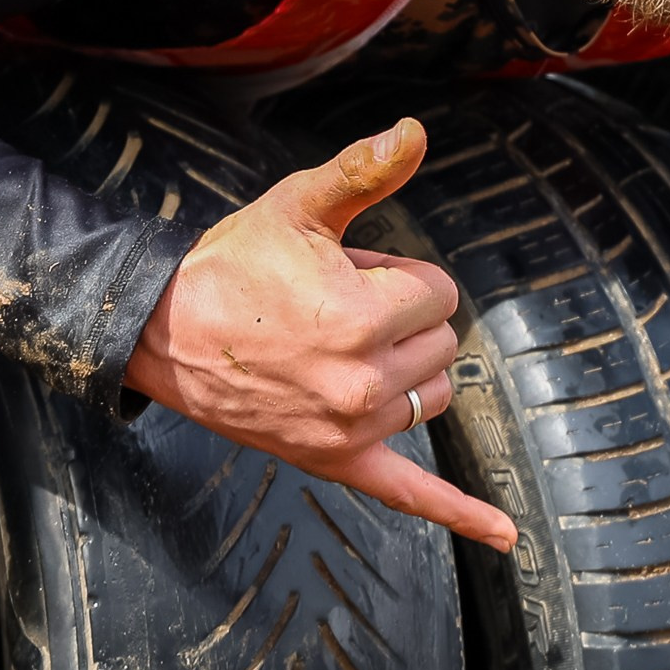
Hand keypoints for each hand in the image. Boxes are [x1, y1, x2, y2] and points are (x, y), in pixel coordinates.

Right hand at [126, 118, 517, 549]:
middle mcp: (364, 381)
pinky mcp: (337, 462)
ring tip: (335, 349)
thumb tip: (418, 131)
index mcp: (363, 316)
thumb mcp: (300, 205)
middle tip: (330, 308)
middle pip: (440, 342)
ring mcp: (352, 430)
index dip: (396, 273)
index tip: (345, 272)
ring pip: (432, 394)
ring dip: (404, 369)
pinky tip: (505, 538)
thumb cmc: (235, 263)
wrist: (165, 332)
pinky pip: (410, 495)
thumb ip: (366, 170)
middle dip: (399, 318)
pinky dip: (462, 516)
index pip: (437, 291)